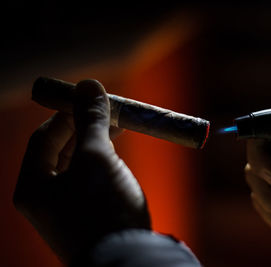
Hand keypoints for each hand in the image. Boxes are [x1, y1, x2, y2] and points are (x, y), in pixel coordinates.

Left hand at [13, 80, 150, 263]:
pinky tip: (118, 153)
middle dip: (85, 126)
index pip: (44, 136)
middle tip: (109, 110)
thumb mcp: (96, 157)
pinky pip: (91, 178)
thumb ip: (91, 120)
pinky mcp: (88, 214)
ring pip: (78, 163)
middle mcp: (45, 197)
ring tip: (119, 127)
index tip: (91, 97)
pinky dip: (103, 161)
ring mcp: (67, 208)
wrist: (127, 260)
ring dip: (96, 142)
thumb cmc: (105, 208)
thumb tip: (89, 84)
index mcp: (33, 185)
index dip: (66, 112)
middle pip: (61, 149)